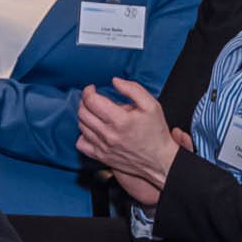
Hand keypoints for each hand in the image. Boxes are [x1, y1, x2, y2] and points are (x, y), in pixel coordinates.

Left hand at [75, 77, 180, 202]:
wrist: (160, 160)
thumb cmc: (156, 133)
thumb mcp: (151, 105)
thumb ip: (133, 89)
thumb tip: (115, 81)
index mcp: (120, 120)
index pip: (92, 101)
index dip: (88, 91)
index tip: (92, 89)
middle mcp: (109, 134)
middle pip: (83, 113)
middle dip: (84, 101)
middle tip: (92, 98)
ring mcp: (103, 147)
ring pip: (81, 126)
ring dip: (84, 115)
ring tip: (93, 112)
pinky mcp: (101, 157)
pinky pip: (81, 144)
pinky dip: (82, 134)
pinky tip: (92, 130)